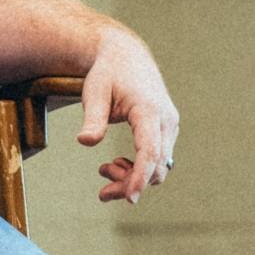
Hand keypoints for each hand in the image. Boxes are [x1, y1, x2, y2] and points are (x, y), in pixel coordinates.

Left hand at [76, 26, 178, 204]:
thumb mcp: (94, 92)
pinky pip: (158, 158)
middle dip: (131, 184)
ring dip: (134, 177)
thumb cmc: (108, 73)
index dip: (140, 177)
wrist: (126, 56)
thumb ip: (93, 118)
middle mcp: (166, 120)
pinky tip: (117, 164)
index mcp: (149, 110)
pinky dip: (140, 168)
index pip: (150, 151)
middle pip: (156, 165)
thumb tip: (85, 141)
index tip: (129, 198)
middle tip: (102, 193)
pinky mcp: (166, 130)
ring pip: (160, 166)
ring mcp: (169, 126)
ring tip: (104, 170)